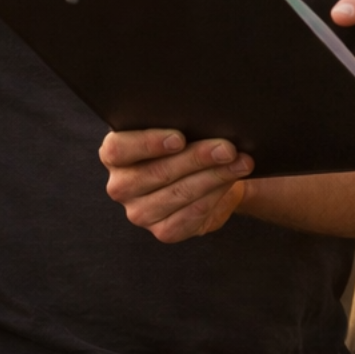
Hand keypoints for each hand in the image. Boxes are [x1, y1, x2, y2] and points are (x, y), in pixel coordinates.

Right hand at [99, 129, 252, 242]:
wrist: (205, 176)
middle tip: (227, 148)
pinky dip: (213, 197)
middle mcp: (121, 186)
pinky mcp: (163, 231)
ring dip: (214, 177)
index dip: (148, 143)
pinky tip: (229, 183)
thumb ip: (177, 124)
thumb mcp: (175, 129)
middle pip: (157, 172)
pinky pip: (190, 215)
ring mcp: (139, 213)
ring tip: (240, 163)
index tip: (179, 138)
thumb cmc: (186, 144)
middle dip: (197, 158)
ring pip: (178, 194)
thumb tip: (204, 122)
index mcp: (115, 155)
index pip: (119, 149)